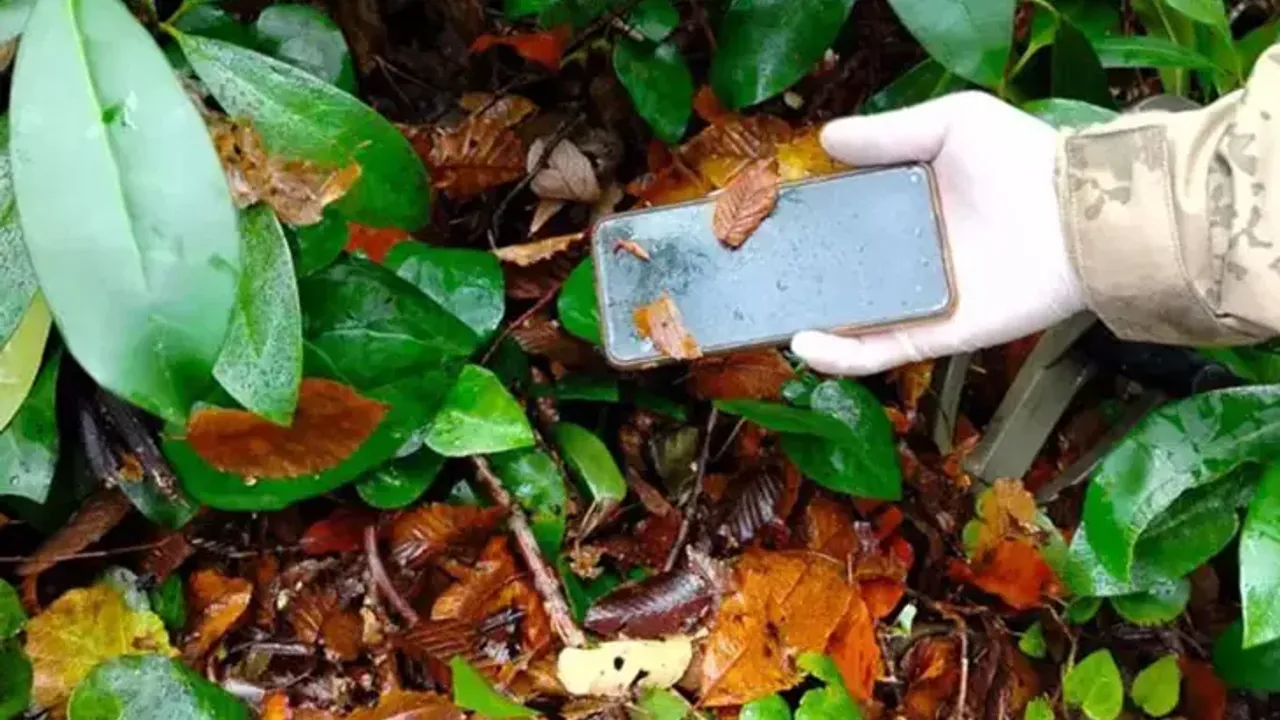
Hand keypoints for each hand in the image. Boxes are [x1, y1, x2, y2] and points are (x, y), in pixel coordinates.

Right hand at [790, 92, 1086, 375]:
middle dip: (794, 275)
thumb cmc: (1022, 160)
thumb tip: (823, 139)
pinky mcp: (935, 336)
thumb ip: (889, 133)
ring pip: (849, 318)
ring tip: (762, 314)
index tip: (765, 219)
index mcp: (910, 207)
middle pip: (839, 271)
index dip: (807, 220)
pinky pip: (878, 351)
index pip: (846, 217)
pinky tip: (803, 342)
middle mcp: (910, 257)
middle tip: (749, 272)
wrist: (1081, 218)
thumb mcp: (953, 123)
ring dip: (806, 320)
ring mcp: (920, 300)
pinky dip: (840, 356)